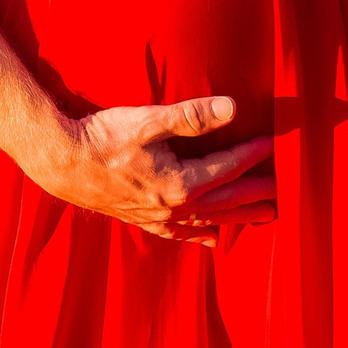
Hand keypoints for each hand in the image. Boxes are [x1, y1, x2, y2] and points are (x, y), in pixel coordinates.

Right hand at [37, 95, 276, 243]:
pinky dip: (202, 235)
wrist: (61, 164)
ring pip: (211, 221)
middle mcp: (176, 207)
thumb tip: (232, 108)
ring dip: (240, 217)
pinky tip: (211, 239)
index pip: (228, 167)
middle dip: (258, 193)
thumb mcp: (147, 120)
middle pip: (228, 200)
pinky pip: (182, 234)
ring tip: (265, 216)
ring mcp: (160, 218)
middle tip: (286, 192)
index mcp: (181, 183)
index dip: (253, 154)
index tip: (274, 142)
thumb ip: (191, 116)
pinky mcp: (144, 221)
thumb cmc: (102, 138)